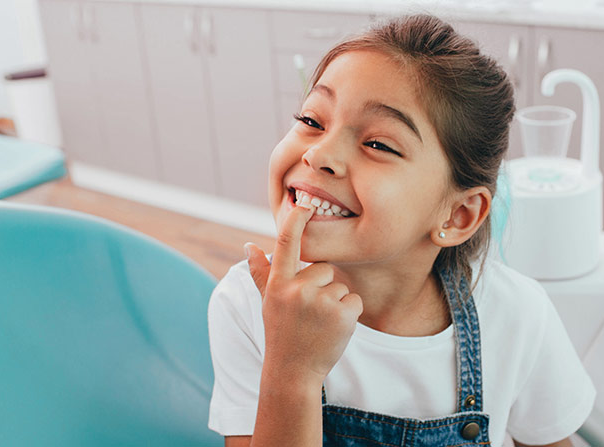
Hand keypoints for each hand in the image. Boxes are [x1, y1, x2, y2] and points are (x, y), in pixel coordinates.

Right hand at [245, 204, 362, 384]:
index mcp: (278, 284)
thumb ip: (261, 273)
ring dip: (335, 302)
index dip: (296, 220)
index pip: (286, 243)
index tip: (304, 202)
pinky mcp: (342, 315)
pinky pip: (354, 300)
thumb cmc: (281, 332)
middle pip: (324, 268)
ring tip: (319, 323)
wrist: (293, 371)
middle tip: (309, 313)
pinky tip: (333, 329)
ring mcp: (320, 302)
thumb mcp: (267, 302)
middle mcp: (297, 290)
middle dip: (322, 286)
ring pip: (340, 286)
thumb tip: (249, 245)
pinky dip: (349, 314)